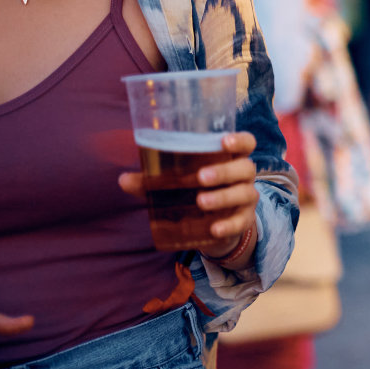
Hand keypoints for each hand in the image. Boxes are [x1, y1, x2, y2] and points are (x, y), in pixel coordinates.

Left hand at [119, 131, 261, 258]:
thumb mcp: (177, 184)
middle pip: (245, 168)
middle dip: (224, 171)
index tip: (224, 142)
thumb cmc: (197, 192)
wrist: (216, 226)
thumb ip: (152, 181)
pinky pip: (241, 222)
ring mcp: (246, 198)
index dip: (239, 141)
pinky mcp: (244, 221)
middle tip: (201, 177)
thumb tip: (123, 179)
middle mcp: (243, 176)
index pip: (246, 143)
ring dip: (223, 197)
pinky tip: (214, 228)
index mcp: (229, 159)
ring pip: (244, 193)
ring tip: (200, 202)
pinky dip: (229, 225)